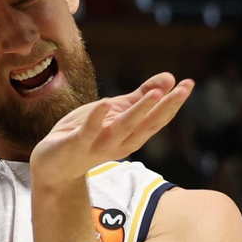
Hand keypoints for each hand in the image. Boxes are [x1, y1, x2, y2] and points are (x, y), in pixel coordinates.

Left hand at [29, 73, 193, 187]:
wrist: (52, 164)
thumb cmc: (86, 135)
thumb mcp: (115, 111)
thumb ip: (139, 97)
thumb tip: (169, 77)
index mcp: (130, 135)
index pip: (156, 119)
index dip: (173, 103)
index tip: (189, 83)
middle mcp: (119, 143)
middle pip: (147, 125)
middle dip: (165, 107)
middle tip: (183, 88)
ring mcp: (98, 145)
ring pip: (123, 129)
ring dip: (139, 112)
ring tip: (155, 93)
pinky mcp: (76, 144)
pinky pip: (89, 132)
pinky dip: (97, 119)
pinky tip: (106, 103)